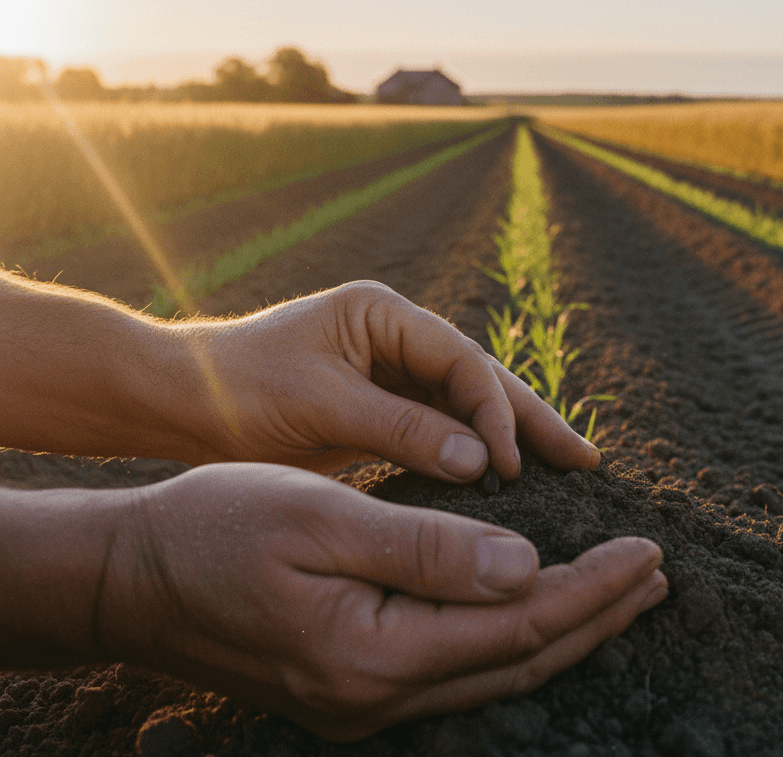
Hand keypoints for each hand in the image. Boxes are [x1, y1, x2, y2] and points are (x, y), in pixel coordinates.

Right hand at [105, 464, 667, 741]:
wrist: (136, 575)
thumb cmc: (221, 527)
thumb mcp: (323, 520)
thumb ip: (426, 547)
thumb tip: (526, 567)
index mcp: (375, 652)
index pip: (519, 622)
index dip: (592, 587)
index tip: (648, 549)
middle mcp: (377, 695)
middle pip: (518, 657)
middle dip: (597, 615)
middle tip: (656, 574)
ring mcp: (363, 700)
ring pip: (493, 670)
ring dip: (563, 629)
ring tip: (617, 595)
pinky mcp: (351, 685)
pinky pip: (458, 667)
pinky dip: (511, 636)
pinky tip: (532, 611)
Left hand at [180, 280, 597, 480]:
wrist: (182, 401)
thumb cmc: (241, 389)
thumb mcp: (322, 404)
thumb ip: (402, 429)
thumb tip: (483, 463)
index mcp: (383, 314)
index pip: (460, 359)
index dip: (492, 410)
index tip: (510, 464)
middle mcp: (396, 336)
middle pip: (478, 378)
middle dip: (530, 418)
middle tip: (587, 458)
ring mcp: (391, 371)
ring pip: (465, 407)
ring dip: (510, 439)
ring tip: (567, 468)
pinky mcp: (382, 407)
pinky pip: (439, 432)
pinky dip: (471, 457)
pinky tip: (505, 481)